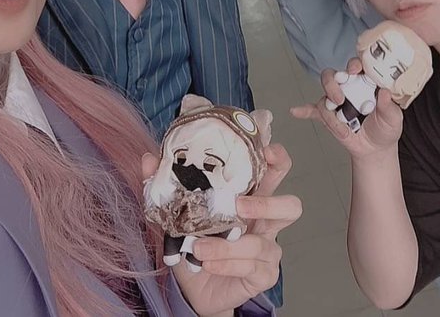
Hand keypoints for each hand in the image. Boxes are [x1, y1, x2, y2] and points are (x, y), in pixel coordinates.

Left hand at [144, 144, 300, 314]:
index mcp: (250, 198)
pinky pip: (251, 268)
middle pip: (291, 207)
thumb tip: (149, 159)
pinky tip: (208, 263)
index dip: (278, 160)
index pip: (276, 173)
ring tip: (199, 246)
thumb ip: (165, 186)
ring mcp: (268, 250)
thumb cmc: (193, 244)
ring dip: (229, 245)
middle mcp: (265, 223)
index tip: (267, 151)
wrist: (192, 288)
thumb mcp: (176, 213)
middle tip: (238, 205)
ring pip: (263, 244)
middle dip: (268, 204)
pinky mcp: (263, 275)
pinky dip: (227, 264)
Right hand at [291, 59, 403, 159]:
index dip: (354, 64)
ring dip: (329, 112)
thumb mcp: (393, 118)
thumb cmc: (385, 128)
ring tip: (341, 127)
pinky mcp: (329, 116)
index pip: (357, 66)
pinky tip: (296, 111)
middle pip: (334, 76)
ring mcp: (337, 101)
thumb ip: (389, 106)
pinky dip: (304, 110)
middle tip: (339, 99)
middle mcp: (349, 88)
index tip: (354, 70)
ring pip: (325, 96)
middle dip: (333, 85)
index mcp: (366, 83)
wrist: (375, 149)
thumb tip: (385, 92)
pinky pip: (313, 110)